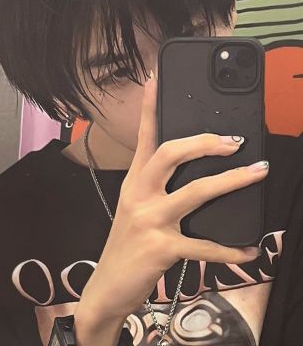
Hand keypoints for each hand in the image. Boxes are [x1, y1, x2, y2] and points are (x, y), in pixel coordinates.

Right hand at [75, 70, 268, 323]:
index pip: (144, 137)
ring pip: (195, 192)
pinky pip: (205, 245)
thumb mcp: (136, 208)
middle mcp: (140, 195)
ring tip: (257, 173)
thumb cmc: (126, 243)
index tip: (157, 79)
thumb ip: (158, 188)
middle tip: (235, 140)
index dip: (150, 107)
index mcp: (134, 182)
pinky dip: (230, 247)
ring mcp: (150, 221)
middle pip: (170, 154)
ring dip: (231, 181)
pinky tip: (249, 247)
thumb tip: (195, 172)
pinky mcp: (162, 248)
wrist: (108, 286)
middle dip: (204, 142)